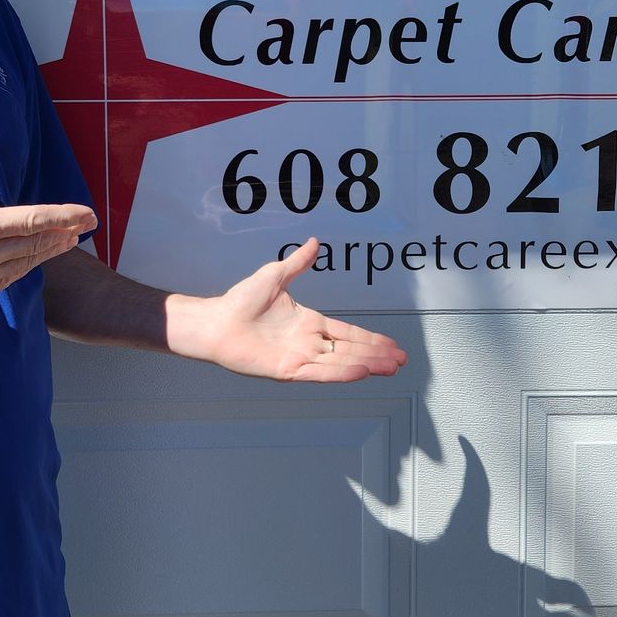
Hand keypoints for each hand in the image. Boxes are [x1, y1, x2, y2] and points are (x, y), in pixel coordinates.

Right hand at [0, 118, 96, 338]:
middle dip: (64, 233)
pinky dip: (25, 269)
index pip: (29, 220)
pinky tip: (30, 264)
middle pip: (34, 243)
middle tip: (87, 225)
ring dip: (48, 251)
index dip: (62, 215)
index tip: (87, 214)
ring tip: (68, 242)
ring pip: (24, 264)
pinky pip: (7, 282)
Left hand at [169, 238, 405, 382]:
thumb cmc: (240, 300)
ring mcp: (300, 358)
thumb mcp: (276, 275)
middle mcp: (308, 343)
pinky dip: (341, 373)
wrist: (217, 321)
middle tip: (400, 360)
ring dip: (366, 364)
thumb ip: (298, 262)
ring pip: (340, 363)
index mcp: (309, 323)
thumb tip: (314, 242)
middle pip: (350, 350)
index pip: (347, 333)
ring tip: (390, 367)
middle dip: (377, 355)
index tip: (391, 344)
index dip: (370, 339)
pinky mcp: (288, 370)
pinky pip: (319, 373)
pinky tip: (361, 371)